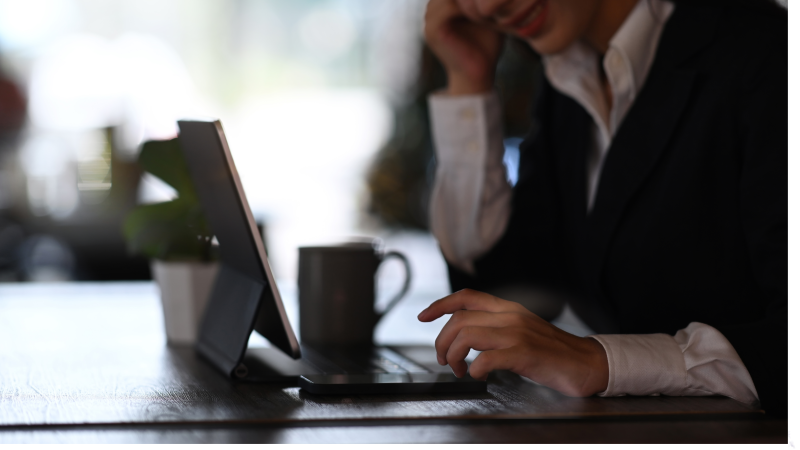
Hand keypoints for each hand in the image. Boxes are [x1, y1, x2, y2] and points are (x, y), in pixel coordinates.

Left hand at [417, 289, 609, 396]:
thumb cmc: (552, 352)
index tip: (423, 316)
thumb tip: (464, 337)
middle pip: (459, 320)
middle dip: (442, 341)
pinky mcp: (524, 353)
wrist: (587, 364)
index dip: (440, 305)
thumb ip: (496, 328)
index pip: (466, 297)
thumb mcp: (520, 331)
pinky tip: (477, 375)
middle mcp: (510, 316)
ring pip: (467, 335)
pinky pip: (486, 358)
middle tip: (444, 360)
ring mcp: (517, 333)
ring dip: (453, 356)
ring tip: (459, 370)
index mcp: (508, 308)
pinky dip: (474, 368)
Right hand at [424, 0, 503, 94]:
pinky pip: (448, 8)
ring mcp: (430, 19)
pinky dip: (465, 5)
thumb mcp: (488, 15)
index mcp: (444, 5)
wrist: (478, 75)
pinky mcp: (432, 30)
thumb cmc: (487, 46)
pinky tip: (482, 8)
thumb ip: (484, 0)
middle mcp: (433, 9)